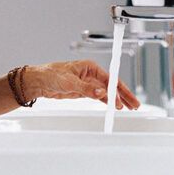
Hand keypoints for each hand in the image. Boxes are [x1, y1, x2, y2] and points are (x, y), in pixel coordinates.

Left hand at [23, 60, 139, 109]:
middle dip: (123, 95)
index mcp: (90, 67)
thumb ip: (86, 89)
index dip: (119, 90)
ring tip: (128, 108)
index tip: (124, 99)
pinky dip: (107, 101)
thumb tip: (101, 93)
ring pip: (107, 92)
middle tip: (134, 104)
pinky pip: (99, 96)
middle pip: (112, 85)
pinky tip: (114, 106)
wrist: (39, 81)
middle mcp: (91, 74)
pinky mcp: (84, 91)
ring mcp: (88, 83)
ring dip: (117, 99)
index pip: (109, 78)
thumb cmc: (51, 74)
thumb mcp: (69, 82)